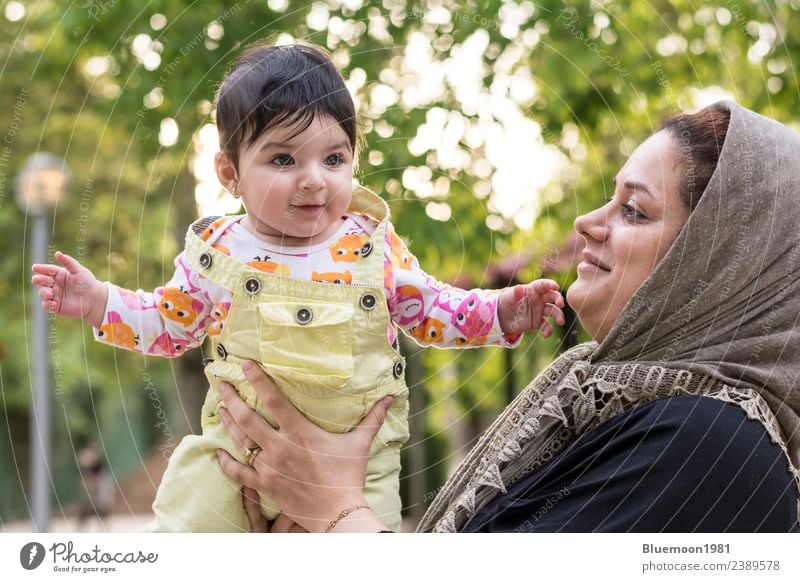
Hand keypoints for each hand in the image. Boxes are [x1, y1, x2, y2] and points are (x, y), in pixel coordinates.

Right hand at [31, 251, 107, 327]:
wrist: (94, 299)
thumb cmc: (87, 283)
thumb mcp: (79, 271)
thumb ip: (68, 262)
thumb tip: (57, 253)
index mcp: (59, 274)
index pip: (47, 270)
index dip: (40, 269)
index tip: (34, 267)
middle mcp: (55, 284)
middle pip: (42, 281)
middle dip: (38, 280)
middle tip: (36, 280)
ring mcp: (55, 295)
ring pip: (42, 293)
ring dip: (43, 293)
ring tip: (50, 293)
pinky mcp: (56, 306)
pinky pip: (46, 306)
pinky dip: (47, 304)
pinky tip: (53, 303)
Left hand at [216, 361, 392, 532]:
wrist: (337, 514)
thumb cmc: (348, 477)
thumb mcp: (360, 444)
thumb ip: (372, 418)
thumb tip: (391, 397)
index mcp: (301, 433)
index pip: (274, 400)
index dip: (258, 380)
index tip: (245, 364)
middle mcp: (280, 448)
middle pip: (248, 418)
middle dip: (232, 398)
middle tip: (220, 383)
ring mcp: (269, 468)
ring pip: (240, 441)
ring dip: (228, 423)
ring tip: (220, 407)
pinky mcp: (265, 486)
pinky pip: (238, 473)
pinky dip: (226, 463)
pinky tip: (218, 453)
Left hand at [497, 279, 564, 337]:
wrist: (501, 317)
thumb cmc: (505, 302)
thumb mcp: (508, 298)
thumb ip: (515, 294)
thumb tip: (519, 287)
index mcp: (532, 290)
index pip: (543, 285)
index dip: (550, 284)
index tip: (556, 287)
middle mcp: (539, 299)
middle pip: (552, 296)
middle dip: (558, 299)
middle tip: (561, 304)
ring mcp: (540, 311)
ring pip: (553, 311)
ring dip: (559, 316)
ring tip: (561, 321)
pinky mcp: (538, 323)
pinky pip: (546, 326)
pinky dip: (548, 330)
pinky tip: (545, 334)